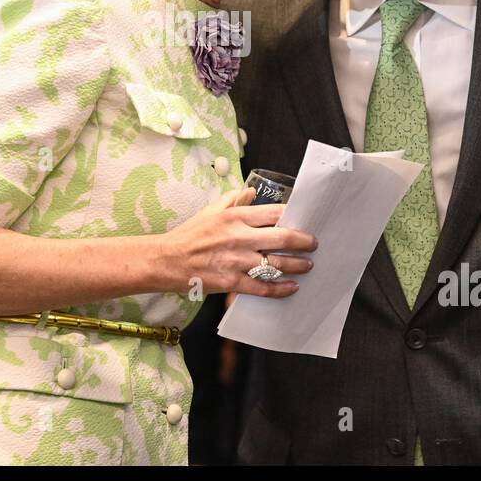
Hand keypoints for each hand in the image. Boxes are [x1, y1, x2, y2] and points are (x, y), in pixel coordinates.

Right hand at [163, 187, 315, 296]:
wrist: (167, 260)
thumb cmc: (189, 235)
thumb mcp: (210, 211)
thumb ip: (233, 200)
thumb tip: (252, 192)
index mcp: (235, 217)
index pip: (274, 212)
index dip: (293, 216)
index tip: (304, 219)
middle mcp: (239, 237)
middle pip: (282, 237)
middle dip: (304, 241)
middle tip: (313, 244)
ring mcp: (237, 261)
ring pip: (277, 264)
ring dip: (297, 265)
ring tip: (308, 265)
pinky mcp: (232, 282)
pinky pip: (263, 287)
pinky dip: (280, 289)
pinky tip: (292, 287)